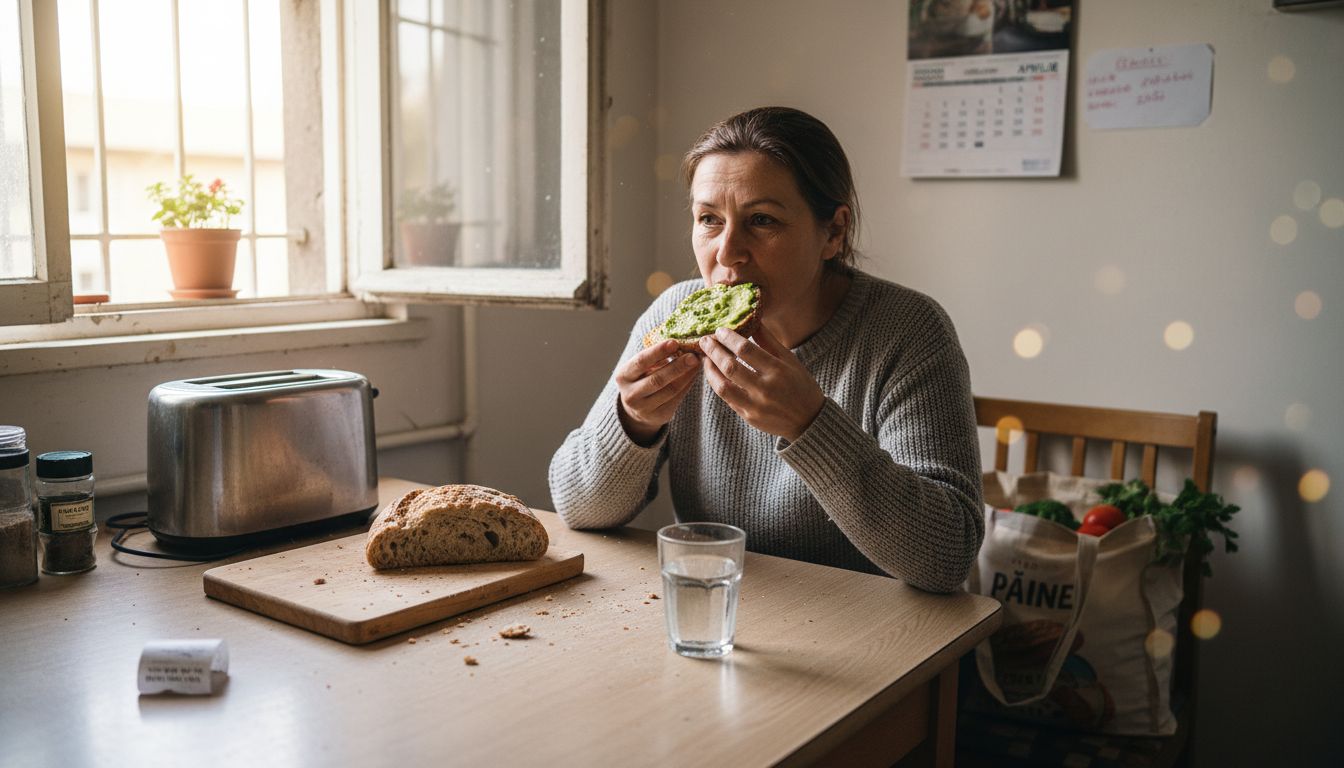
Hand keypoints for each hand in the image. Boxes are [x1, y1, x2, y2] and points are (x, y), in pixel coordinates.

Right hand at [616, 339, 700, 444]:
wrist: (637, 408)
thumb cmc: (641, 378)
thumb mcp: (641, 368)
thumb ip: (655, 357)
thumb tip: (679, 344)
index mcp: (623, 376)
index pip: (641, 362)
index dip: (658, 351)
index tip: (674, 342)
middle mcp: (630, 394)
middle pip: (657, 379)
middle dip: (677, 366)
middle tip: (693, 356)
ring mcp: (644, 408)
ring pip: (670, 390)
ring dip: (686, 375)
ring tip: (697, 363)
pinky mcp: (659, 416)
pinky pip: (677, 398)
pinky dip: (688, 384)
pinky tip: (694, 374)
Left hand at [698, 324, 825, 440]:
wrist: (809, 421)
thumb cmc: (801, 386)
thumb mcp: (791, 360)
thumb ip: (769, 341)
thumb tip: (752, 320)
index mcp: (778, 371)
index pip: (746, 349)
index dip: (729, 338)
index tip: (720, 330)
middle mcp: (765, 389)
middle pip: (730, 367)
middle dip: (713, 351)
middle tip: (704, 340)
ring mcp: (755, 406)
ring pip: (722, 386)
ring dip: (710, 370)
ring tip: (705, 358)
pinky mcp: (749, 417)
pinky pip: (727, 399)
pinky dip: (718, 384)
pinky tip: (714, 374)